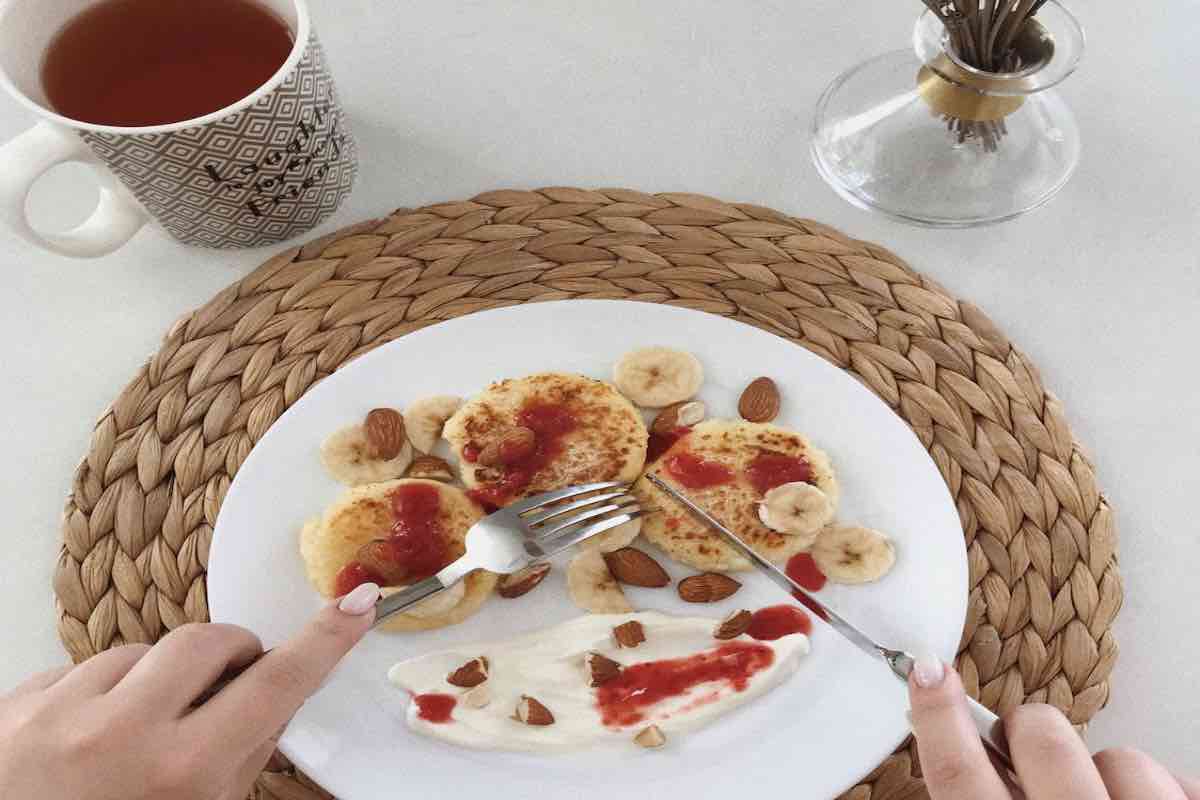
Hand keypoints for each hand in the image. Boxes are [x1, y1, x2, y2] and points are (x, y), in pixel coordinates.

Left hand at [0, 582, 380, 799]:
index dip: (324, 639)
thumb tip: (275, 697)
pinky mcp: (13, 707)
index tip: (355, 604)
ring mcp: (57, 715)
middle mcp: (119, 733)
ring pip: (138, 652)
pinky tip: (87, 740)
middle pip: (208, 642)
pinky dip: (95, 693)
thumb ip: (239, 762)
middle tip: (226, 688)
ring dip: (152, 681)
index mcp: (180, 775)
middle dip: (228, 656)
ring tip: (136, 736)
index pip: (276, 683)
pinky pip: (76, 670)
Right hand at [908, 656, 1199, 799]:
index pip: (957, 772)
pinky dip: (1167, 797)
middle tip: (1036, 765)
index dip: (938, 715)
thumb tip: (960, 748)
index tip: (929, 673)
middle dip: (1034, 739)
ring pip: (1121, 756)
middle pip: (1038, 736)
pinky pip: (1179, 778)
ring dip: (1112, 783)